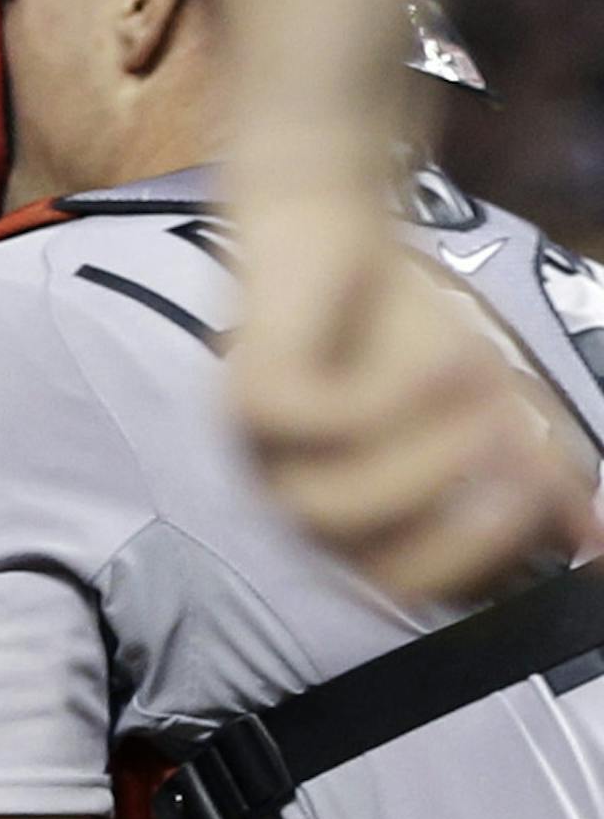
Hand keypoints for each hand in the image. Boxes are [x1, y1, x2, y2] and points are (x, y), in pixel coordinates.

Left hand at [226, 185, 602, 608]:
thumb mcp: (492, 404)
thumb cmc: (408, 332)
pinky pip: (320, 426)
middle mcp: (309, 511)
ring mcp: (267, 461)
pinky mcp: (248, 401)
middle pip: (378, 573)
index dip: (489, 557)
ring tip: (490, 388)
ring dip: (429, 457)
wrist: (335, 229)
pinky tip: (450, 351)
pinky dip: (394, 396)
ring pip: (337, 511)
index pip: (423, 589)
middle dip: (461, 526)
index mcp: (364, 530)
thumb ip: (539, 469)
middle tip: (523, 457)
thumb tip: (595, 535)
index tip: (547, 493)